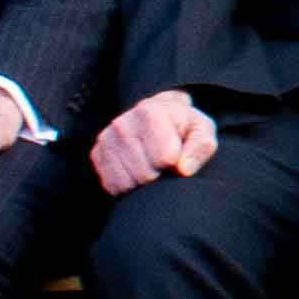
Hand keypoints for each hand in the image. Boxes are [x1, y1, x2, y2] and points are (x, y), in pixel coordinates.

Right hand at [93, 87, 220, 194]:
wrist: (158, 117)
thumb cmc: (183, 127)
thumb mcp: (201, 130)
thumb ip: (201, 146)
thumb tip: (183, 169)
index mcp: (149, 112)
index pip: (164, 158)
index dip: (176, 162)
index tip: (177, 153)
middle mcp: (122, 123)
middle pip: (145, 174)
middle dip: (159, 174)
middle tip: (163, 162)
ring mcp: (105, 139)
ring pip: (127, 183)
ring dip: (143, 182)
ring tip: (150, 165)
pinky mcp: (96, 155)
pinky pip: (113, 186)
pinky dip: (128, 186)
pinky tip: (136, 171)